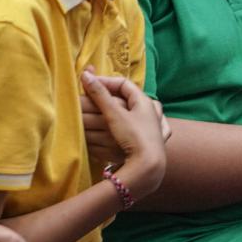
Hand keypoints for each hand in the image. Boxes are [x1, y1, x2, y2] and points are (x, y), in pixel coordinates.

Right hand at [81, 70, 167, 197]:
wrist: (148, 168)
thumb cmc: (133, 136)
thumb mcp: (113, 114)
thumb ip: (99, 94)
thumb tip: (85, 74)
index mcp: (145, 102)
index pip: (123, 83)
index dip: (105, 81)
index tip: (89, 86)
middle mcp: (153, 112)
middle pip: (133, 97)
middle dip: (114, 95)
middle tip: (96, 97)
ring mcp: (156, 128)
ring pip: (143, 112)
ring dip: (127, 108)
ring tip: (110, 109)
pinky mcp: (156, 143)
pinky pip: (149, 128)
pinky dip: (139, 125)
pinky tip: (136, 128)